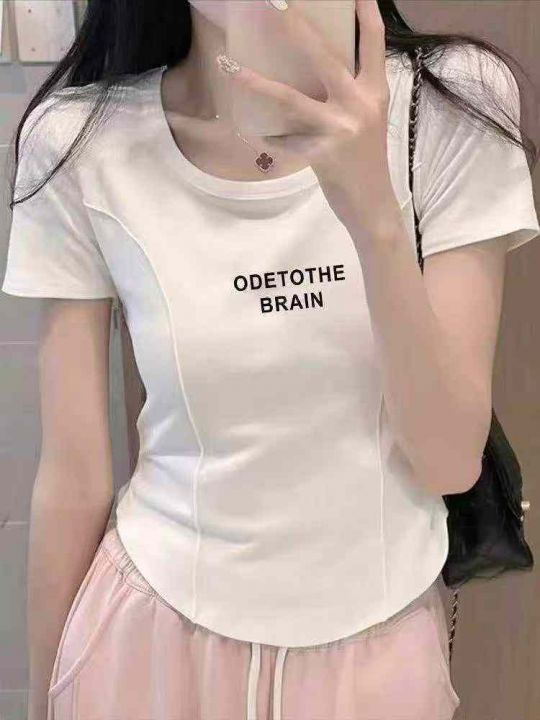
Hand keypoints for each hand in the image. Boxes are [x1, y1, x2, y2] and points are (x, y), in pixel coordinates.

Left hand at [221, 0, 400, 238]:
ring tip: (229, 66)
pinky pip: (285, 141)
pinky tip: (253, 131)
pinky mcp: (323, 155)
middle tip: (274, 4)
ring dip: (255, 83)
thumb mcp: (366, 120)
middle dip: (296, 29)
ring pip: (290, 99)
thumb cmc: (365, 161)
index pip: (372, 42)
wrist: (373, 206)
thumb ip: (350, 94)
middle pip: (324, 57)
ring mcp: (340, 129)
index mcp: (375, 91)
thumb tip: (314, 71)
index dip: (364, 12)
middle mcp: (360, 104)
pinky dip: (268, 137)